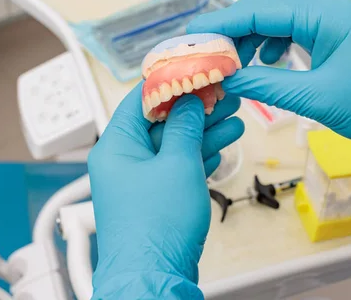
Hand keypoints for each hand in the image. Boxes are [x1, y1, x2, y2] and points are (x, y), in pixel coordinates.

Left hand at [88, 84, 243, 298]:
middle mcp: (123, 160)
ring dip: (203, 131)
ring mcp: (139, 180)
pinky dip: (198, 155)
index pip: (140, 99)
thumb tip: (188, 101)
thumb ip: (184, 127)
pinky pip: (177, 166)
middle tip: (225, 94)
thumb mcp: (177, 163)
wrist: (154, 278)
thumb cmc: (157, 223)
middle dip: (195, 108)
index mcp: (116, 145)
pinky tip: (223, 143)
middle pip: (161, 121)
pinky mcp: (155, 197)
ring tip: (235, 116)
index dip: (170, 82)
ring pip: (173, 145)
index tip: (197, 71)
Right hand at [188, 0, 350, 165]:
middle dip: (232, 27)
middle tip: (204, 49)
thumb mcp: (318, 98)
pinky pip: (290, 31)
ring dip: (249, 36)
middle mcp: (325, 10)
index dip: (223, 23)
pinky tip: (262, 63)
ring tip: (230, 61)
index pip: (260, 10)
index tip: (192, 37)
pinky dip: (269, 44)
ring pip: (276, 18)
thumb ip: (268, 86)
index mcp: (324, 16)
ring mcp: (330, 21)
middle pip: (265, 7)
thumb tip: (227, 81)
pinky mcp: (332, 36)